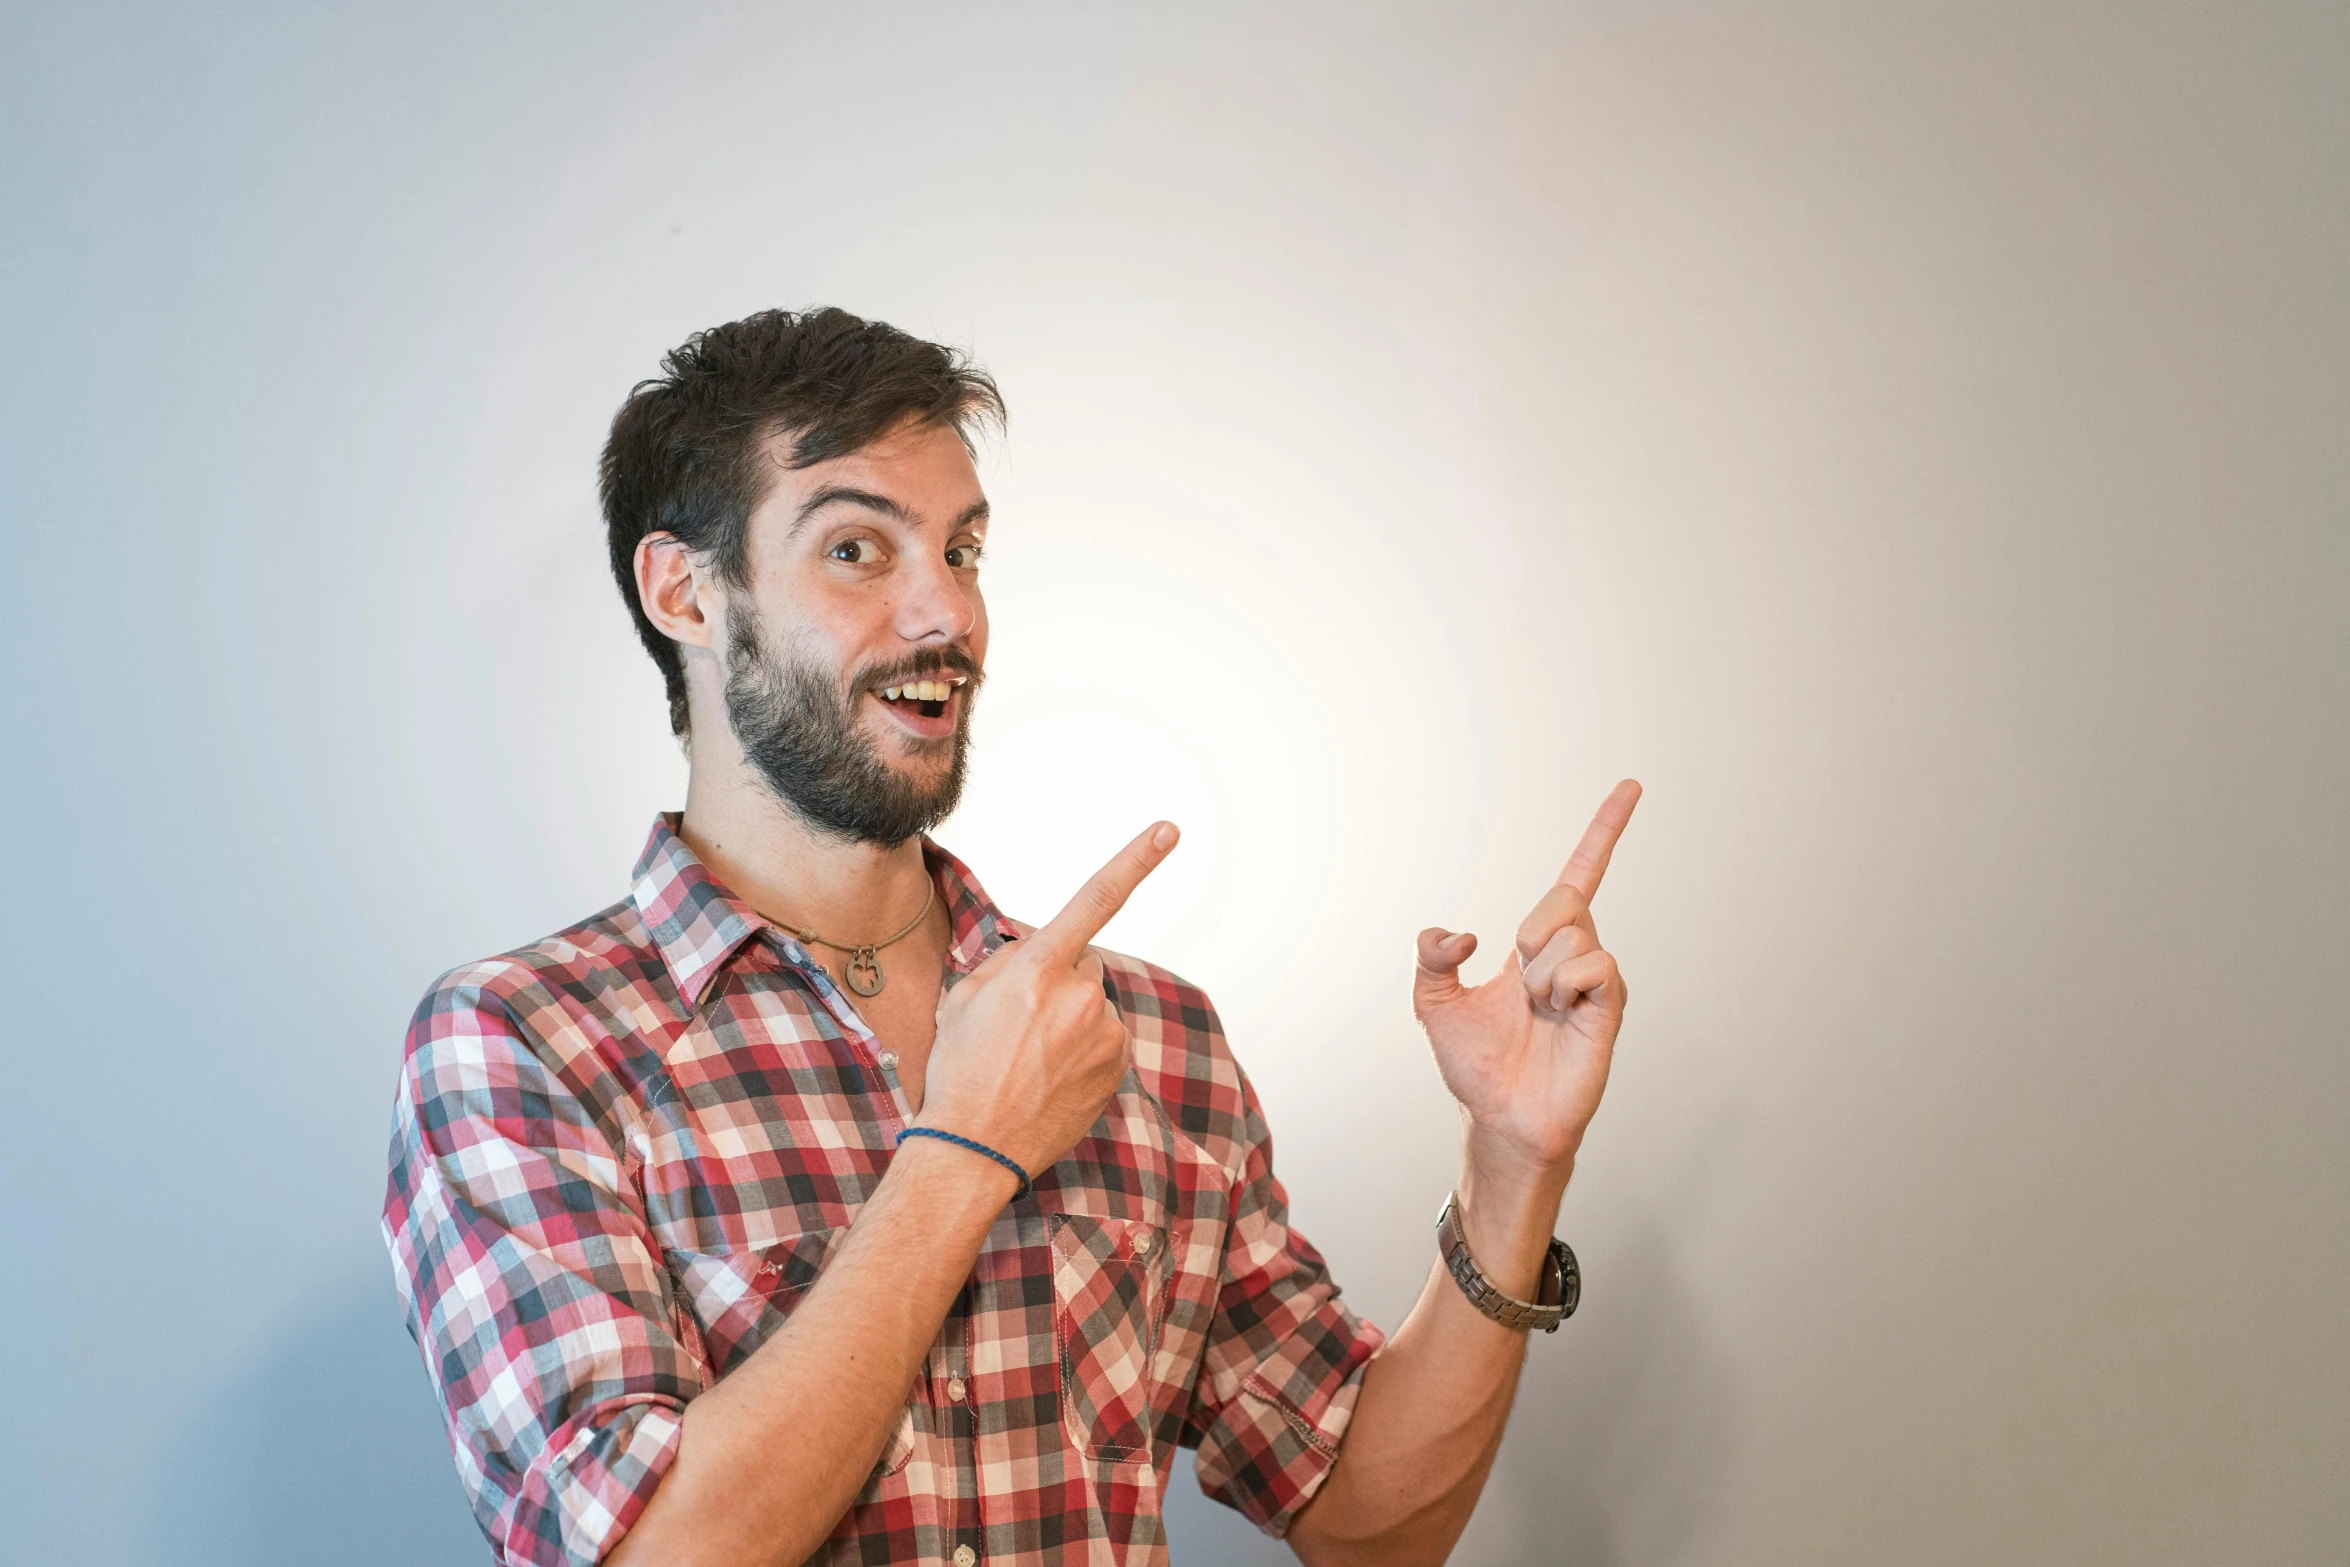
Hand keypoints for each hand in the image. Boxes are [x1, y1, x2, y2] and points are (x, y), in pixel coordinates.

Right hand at [920, 822, 1179, 1175]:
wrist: (973, 1149)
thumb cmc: (958, 1070)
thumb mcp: (962, 998)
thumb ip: (1008, 964)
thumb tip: (1037, 954)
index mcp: (1038, 969)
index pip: (1094, 899)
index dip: (1136, 859)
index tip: (1170, 830)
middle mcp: (1080, 996)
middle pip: (1081, 964)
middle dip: (1057, 980)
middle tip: (1015, 1024)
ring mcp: (1104, 1034)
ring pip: (1091, 1006)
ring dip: (1067, 1020)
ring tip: (1026, 1060)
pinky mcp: (1117, 1066)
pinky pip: (1102, 1040)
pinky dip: (1081, 1051)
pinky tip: (1047, 1078)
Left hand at [1414, 781, 1640, 1180]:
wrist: (1498, 1118)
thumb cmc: (1475, 1065)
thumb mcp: (1433, 1001)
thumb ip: (1430, 954)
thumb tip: (1461, 933)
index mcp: (1539, 944)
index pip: (1579, 874)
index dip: (1603, 831)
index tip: (1630, 787)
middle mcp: (1575, 954)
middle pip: (1565, 896)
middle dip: (1532, 929)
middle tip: (1521, 979)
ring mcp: (1596, 981)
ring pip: (1576, 933)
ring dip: (1540, 973)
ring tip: (1538, 1012)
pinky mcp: (1610, 1009)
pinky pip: (1596, 966)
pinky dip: (1564, 986)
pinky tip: (1558, 1015)